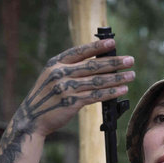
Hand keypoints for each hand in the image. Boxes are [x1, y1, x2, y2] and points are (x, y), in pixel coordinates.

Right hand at [10, 39, 134, 139]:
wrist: (32, 118)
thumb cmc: (46, 98)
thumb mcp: (51, 78)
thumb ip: (69, 70)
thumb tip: (96, 63)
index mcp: (55, 64)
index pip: (80, 51)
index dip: (97, 47)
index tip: (112, 43)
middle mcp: (60, 74)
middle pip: (93, 66)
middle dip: (114, 62)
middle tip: (130, 60)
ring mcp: (66, 88)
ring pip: (97, 81)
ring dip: (117, 78)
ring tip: (131, 75)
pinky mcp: (71, 103)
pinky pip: (95, 96)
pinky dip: (110, 93)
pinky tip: (121, 90)